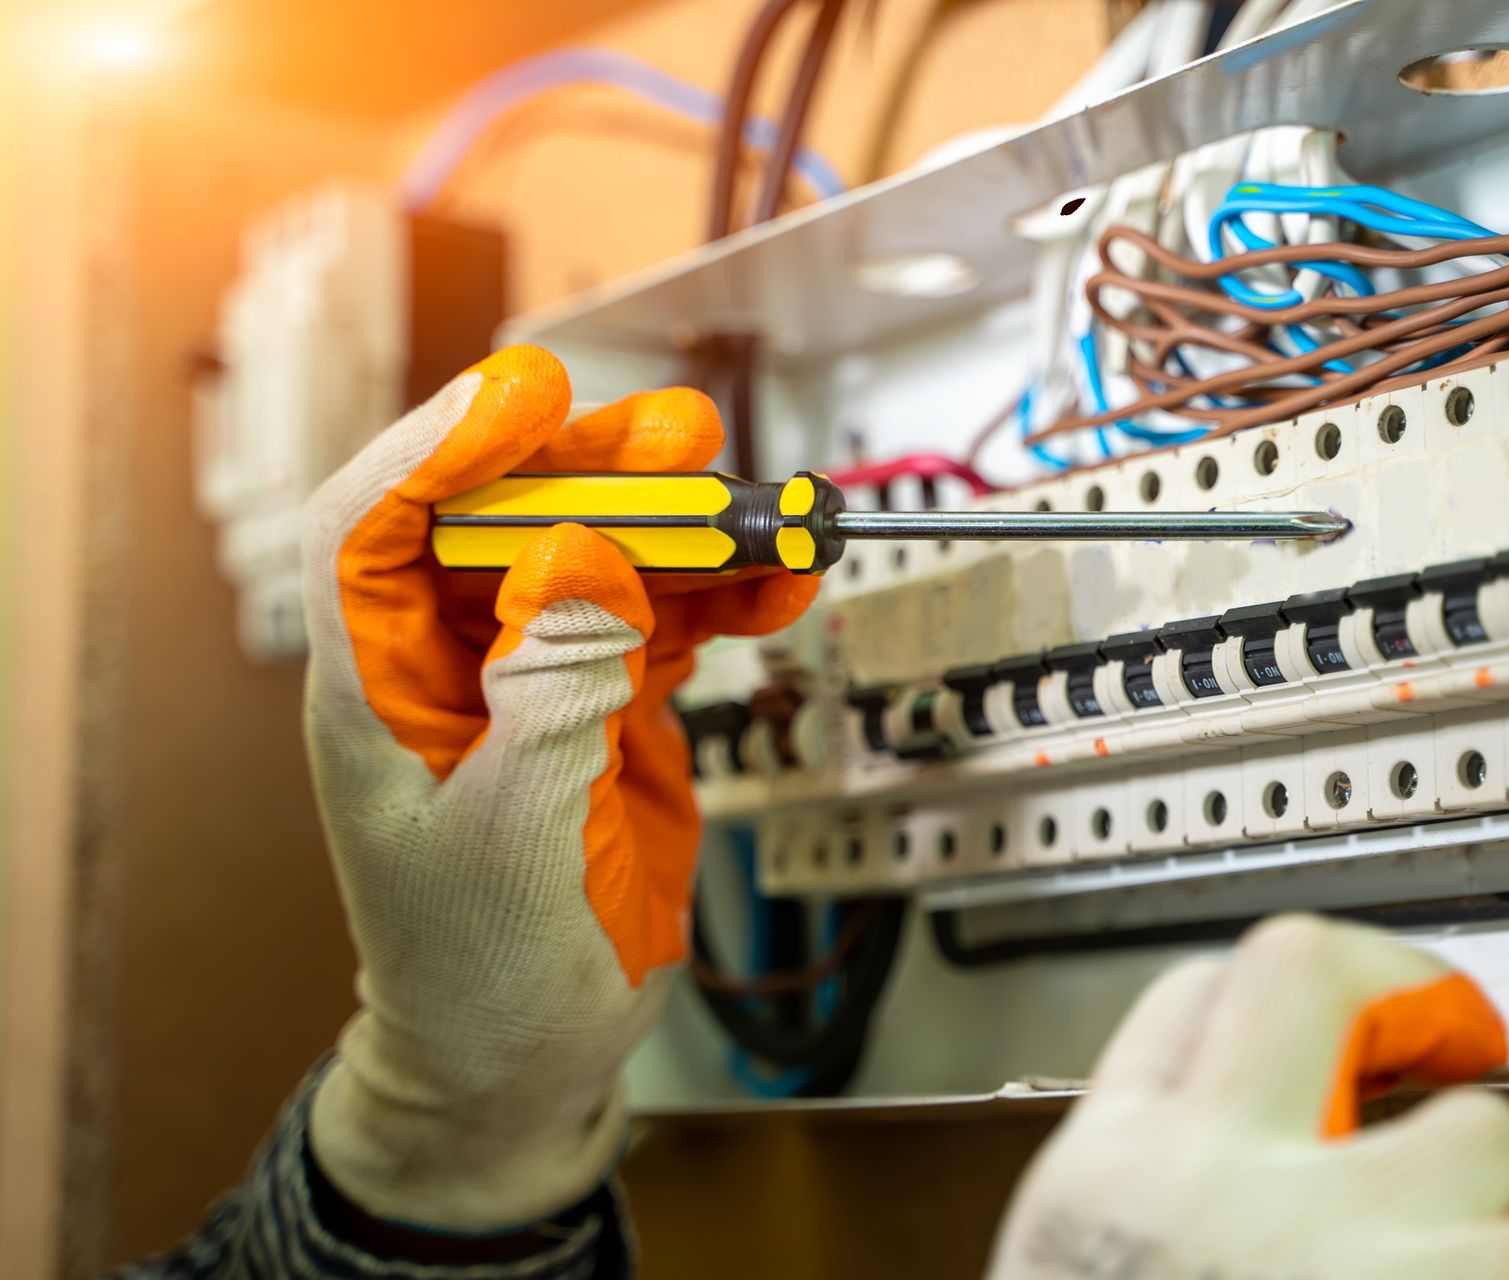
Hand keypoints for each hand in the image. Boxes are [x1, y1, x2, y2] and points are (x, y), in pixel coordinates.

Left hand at [300, 346, 815, 1229]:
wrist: (525, 1062)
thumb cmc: (479, 974)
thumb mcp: (513, 841)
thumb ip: (550, 694)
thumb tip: (579, 557)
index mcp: (380, 693)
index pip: (374, 528)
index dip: (440, 447)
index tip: (527, 395)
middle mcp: (451, 667)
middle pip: (511, 522)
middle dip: (594, 472)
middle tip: (682, 442)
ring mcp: (534, 683)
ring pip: (605, 563)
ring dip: (682, 530)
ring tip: (763, 512)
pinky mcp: (604, 711)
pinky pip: (665, 626)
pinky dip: (725, 601)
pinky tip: (779, 587)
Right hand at [989, 915, 1508, 1279]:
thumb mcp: (1080, 1266)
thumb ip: (1152, 1188)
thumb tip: (1235, 1117)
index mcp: (1111, 1180)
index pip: (1190, 1000)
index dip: (1269, 992)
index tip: (1332, 1008)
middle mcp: (1216, 1187)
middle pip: (1317, 972)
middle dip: (1407, 990)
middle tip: (1457, 1036)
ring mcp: (1341, 1252)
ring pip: (1484, 1137)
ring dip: (1504, 1210)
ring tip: (1481, 1267)